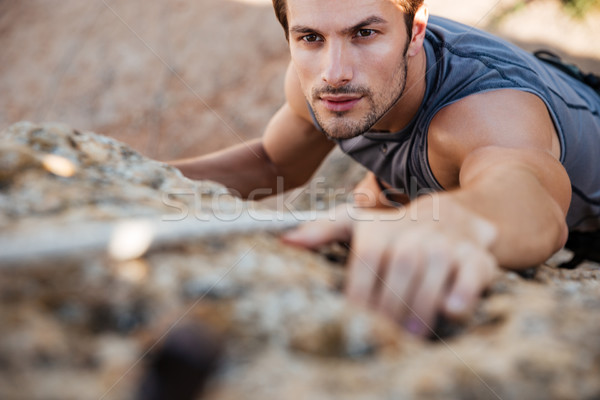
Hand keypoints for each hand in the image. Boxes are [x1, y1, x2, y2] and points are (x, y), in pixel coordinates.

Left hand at [281, 194, 499, 336]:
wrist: (450, 214)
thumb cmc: (392, 229)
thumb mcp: (356, 223)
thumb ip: (322, 231)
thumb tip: (285, 240)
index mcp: (382, 226)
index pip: (368, 256)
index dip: (361, 288)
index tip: (353, 317)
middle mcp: (415, 229)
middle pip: (402, 262)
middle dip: (392, 301)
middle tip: (383, 334)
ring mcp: (448, 241)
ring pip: (436, 265)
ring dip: (423, 300)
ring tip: (411, 334)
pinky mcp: (477, 255)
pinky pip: (474, 270)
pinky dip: (464, 290)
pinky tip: (451, 311)